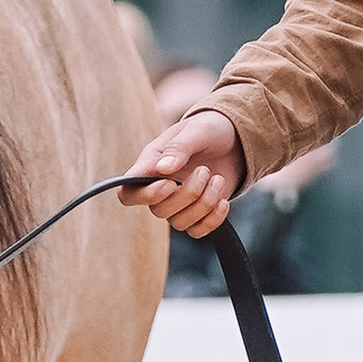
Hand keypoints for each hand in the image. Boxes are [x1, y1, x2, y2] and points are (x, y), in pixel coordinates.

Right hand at [120, 108, 243, 240]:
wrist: (233, 140)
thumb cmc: (208, 130)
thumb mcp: (197, 130)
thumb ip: (179, 147)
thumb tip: (162, 169)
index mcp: (151, 166)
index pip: (128, 194)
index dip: (146, 195)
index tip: (170, 183)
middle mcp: (160, 188)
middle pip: (159, 211)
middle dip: (188, 194)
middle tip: (205, 170)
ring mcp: (179, 204)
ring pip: (180, 223)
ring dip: (204, 203)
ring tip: (218, 179)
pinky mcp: (198, 214)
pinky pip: (198, 231)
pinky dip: (213, 219)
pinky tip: (223, 201)